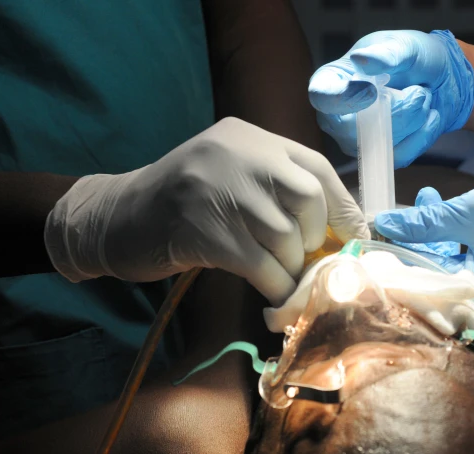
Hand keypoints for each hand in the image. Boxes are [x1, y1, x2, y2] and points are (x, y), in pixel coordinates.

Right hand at [44, 118, 368, 304]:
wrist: (116, 217)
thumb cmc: (183, 203)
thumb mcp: (231, 177)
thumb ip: (276, 190)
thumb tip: (338, 232)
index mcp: (249, 137)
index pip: (317, 167)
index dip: (344, 207)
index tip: (357, 238)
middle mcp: (237, 154)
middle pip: (308, 199)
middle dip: (315, 238)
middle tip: (305, 260)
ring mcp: (218, 190)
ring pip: (285, 236)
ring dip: (291, 267)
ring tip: (280, 277)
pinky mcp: (205, 231)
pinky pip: (261, 265)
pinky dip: (276, 286)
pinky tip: (273, 296)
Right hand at [308, 30, 473, 168]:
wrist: (443, 80)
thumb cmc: (415, 58)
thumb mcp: (405, 47)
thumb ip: (386, 53)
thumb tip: (360, 59)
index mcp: (332, 80)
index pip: (322, 97)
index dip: (345, 99)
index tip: (373, 91)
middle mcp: (337, 115)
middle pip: (353, 129)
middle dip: (396, 111)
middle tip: (420, 91)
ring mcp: (356, 140)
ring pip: (380, 144)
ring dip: (413, 120)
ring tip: (425, 97)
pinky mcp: (380, 155)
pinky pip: (399, 156)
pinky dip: (422, 136)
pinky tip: (431, 116)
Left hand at [374, 180, 473, 327]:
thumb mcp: (471, 214)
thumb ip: (425, 222)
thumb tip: (385, 223)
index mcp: (465, 304)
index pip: (410, 284)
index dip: (389, 254)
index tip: (374, 230)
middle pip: (426, 279)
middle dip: (412, 240)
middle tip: (401, 210)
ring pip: (445, 272)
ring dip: (433, 237)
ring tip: (426, 200)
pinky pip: (464, 272)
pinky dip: (453, 246)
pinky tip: (443, 215)